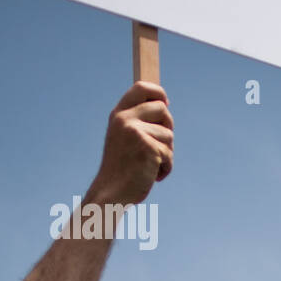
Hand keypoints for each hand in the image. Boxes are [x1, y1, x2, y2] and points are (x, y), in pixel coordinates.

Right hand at [89, 82, 173, 205]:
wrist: (111, 193)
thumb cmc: (121, 168)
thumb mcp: (124, 137)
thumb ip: (138, 121)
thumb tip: (165, 105)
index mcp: (118, 115)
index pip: (141, 88)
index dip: (158, 92)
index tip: (166, 102)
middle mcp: (125, 120)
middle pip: (162, 109)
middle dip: (167, 127)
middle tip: (159, 145)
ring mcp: (135, 133)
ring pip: (169, 135)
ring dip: (166, 153)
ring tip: (150, 165)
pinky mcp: (148, 148)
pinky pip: (169, 153)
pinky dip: (165, 168)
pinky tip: (152, 175)